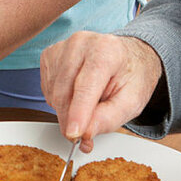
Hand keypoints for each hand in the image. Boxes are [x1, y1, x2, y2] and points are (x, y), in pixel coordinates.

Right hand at [40, 32, 161, 152]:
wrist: (126, 56)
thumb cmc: (130, 75)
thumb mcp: (132, 101)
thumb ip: (109, 118)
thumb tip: (86, 133)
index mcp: (105, 50)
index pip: (86, 85)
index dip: (78, 112)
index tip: (73, 133)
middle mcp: (80, 43)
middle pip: (65, 92)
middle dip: (71, 120)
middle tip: (83, 137)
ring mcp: (62, 47)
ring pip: (54, 93)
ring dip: (66, 110)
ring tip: (88, 106)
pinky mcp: (50, 55)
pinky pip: (47, 89)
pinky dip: (60, 100)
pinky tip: (76, 95)